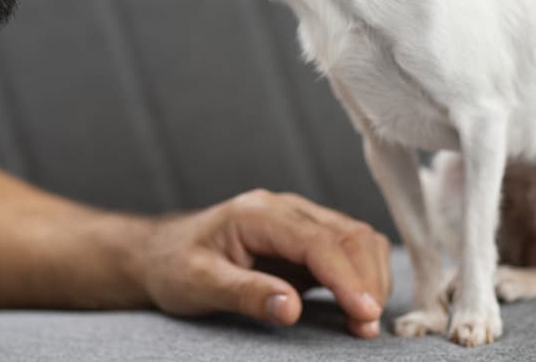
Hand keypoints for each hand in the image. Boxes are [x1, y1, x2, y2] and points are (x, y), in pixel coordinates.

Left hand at [133, 189, 391, 337]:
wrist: (163, 253)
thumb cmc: (175, 266)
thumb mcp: (198, 284)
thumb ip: (245, 293)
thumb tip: (291, 308)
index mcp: (259, 213)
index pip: (318, 241)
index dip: (347, 277)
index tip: (364, 314)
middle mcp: (286, 209)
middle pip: (349, 234)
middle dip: (367, 280)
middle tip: (368, 326)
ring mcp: (301, 221)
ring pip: (358, 239)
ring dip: (372, 278)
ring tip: (366, 322)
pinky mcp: (309, 240)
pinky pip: (351, 251)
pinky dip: (365, 277)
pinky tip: (360, 307)